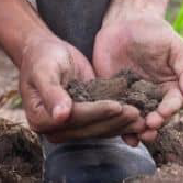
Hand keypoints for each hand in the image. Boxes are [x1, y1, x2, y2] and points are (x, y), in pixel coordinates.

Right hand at [19, 30, 142, 142]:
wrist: (46, 53)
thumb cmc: (42, 58)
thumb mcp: (44, 70)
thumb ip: (51, 92)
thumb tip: (61, 116)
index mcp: (41, 119)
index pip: (74, 118)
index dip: (96, 113)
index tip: (117, 105)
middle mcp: (56, 129)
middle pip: (89, 128)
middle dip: (114, 121)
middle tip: (136, 113)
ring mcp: (71, 127)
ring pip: (100, 129)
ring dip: (121, 125)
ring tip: (142, 119)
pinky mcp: (85, 120)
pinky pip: (104, 123)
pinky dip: (121, 121)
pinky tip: (138, 118)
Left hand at [93, 14, 182, 143]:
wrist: (124, 23)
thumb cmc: (154, 32)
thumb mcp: (175, 46)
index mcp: (172, 86)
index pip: (175, 103)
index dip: (170, 110)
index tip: (164, 112)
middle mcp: (154, 97)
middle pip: (158, 117)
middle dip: (155, 124)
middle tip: (150, 125)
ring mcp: (134, 99)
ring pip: (139, 121)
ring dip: (139, 131)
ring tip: (137, 135)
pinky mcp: (115, 98)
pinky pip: (118, 115)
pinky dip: (120, 127)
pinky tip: (123, 136)